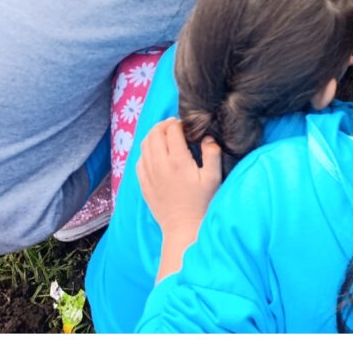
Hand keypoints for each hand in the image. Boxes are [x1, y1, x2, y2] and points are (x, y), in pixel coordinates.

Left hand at [136, 116, 224, 251]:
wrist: (183, 228)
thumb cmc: (202, 204)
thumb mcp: (213, 178)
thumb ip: (212, 154)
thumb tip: (207, 137)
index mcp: (178, 160)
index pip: (172, 130)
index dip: (178, 123)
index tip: (185, 126)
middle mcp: (160, 164)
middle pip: (155, 133)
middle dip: (164, 125)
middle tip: (173, 126)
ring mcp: (149, 174)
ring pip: (144, 144)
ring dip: (153, 135)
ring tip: (163, 135)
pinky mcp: (143, 183)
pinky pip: (139, 159)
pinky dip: (146, 150)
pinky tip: (154, 153)